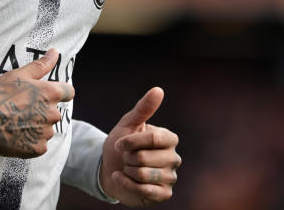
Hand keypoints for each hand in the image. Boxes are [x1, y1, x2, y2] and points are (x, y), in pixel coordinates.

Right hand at [0, 48, 72, 157]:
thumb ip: (41, 65)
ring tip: (15, 122)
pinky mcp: (37, 148)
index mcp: (51, 93)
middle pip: (54, 112)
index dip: (59, 92)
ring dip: (36, 127)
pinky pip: (39, 145)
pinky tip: (16, 135)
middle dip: (42, 111)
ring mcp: (46, 133)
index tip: (46, 95)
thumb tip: (55, 52)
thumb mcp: (19, 75)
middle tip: (20, 109)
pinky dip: (30, 142)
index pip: (68, 92)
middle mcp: (53, 113)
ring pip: (46, 129)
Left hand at [99, 87, 180, 205]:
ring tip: (127, 168)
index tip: (119, 143)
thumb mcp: (128, 124)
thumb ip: (143, 108)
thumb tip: (158, 90)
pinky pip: (144, 190)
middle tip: (126, 158)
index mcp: (169, 139)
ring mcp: (170, 177)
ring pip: (143, 174)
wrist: (110, 169)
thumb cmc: (121, 145)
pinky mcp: (164, 194)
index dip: (132, 141)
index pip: (154, 138)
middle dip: (127, 157)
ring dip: (127, 171)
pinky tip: (122, 178)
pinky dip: (126, 184)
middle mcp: (173, 158)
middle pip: (145, 157)